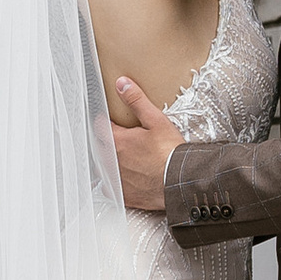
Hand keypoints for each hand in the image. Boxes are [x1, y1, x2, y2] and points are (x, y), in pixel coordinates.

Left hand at [109, 77, 183, 215]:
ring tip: (121, 156)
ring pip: (103, 167)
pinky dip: (113, 181)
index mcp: (117, 141)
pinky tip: (122, 177)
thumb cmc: (171, 152)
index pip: (99, 126)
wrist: (181, 182)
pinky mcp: (123, 195)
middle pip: (99, 146)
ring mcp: (116, 180)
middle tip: (118, 137)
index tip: (112, 121)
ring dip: (108, 160)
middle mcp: (112, 161)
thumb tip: (122, 84)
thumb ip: (136, 101)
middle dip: (106, 140)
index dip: (105, 121)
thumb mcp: (156, 121)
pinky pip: (110, 187)